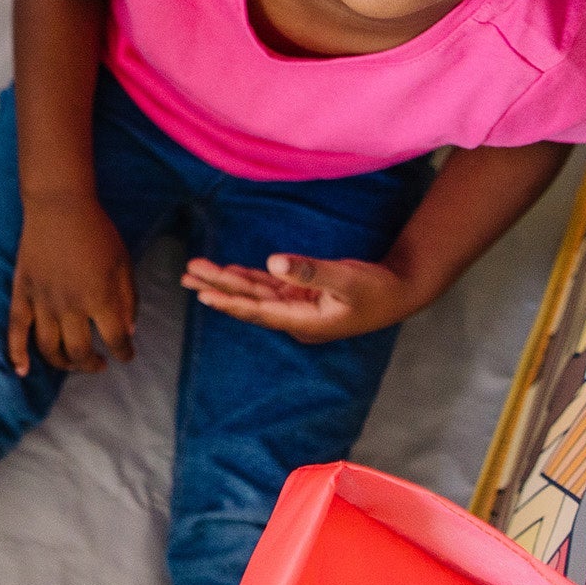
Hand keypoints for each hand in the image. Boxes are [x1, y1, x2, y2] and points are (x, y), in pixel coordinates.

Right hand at [9, 191, 136, 375]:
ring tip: (73, 362)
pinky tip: (22, 369)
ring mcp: (43, 301)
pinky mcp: (23, 293)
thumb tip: (128, 330)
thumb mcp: (123, 263)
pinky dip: (17, 352)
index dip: (124, 353)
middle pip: (80, 352)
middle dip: (92, 364)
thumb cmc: (96, 231)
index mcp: (100, 298)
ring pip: (49, 348)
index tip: (126, 355)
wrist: (59, 205)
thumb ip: (128, 300)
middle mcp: (70, 305)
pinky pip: (16, 329)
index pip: (115, 340)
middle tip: (99, 363)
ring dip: (63, 363)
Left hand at [180, 253, 417, 342]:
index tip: (203, 293)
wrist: (399, 292)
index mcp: (304, 322)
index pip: (259, 311)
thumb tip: (273, 262)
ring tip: (195, 271)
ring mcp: (297, 306)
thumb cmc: (376, 289)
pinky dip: (247, 277)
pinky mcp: (302, 294)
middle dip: (218, 287)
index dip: (230, 302)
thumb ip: (310, 270)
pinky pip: (268, 286)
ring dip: (227, 281)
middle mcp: (295, 318)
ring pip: (255, 292)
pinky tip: (228, 270)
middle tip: (187, 274)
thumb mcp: (346, 278)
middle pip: (249, 301)